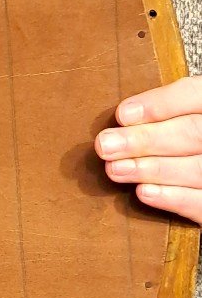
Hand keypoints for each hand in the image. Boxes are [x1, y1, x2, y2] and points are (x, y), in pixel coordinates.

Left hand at [97, 76, 201, 225]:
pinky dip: (172, 198)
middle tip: (105, 145)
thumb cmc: (186, 132)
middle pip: (192, 133)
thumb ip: (162, 111)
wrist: (201, 156)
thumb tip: (124, 117)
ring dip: (151, 169)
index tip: (122, 114)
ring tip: (115, 169)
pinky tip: (143, 192)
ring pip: (196, 169)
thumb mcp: (183, 111)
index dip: (159, 105)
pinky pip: (201, 202)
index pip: (194, 94)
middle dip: (145, 140)